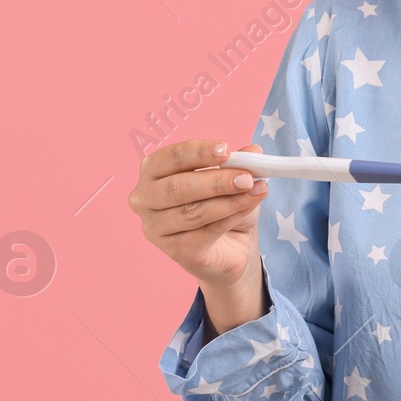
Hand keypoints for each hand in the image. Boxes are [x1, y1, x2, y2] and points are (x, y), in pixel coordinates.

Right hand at [129, 139, 270, 288]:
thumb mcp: (230, 176)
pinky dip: (230, 218)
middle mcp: (144, 199)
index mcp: (151, 171)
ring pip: (193, 212)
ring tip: (256, 190)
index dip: (198, 152)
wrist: (229, 245)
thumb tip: (253, 151)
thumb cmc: (220, 203)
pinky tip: (249, 207)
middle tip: (246, 177)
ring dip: (229, 200)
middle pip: (177, 187)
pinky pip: (205, 232)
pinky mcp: (174, 251)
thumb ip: (238, 162)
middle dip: (215, 181)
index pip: (171, 158)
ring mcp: (155, 229)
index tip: (225, 149)